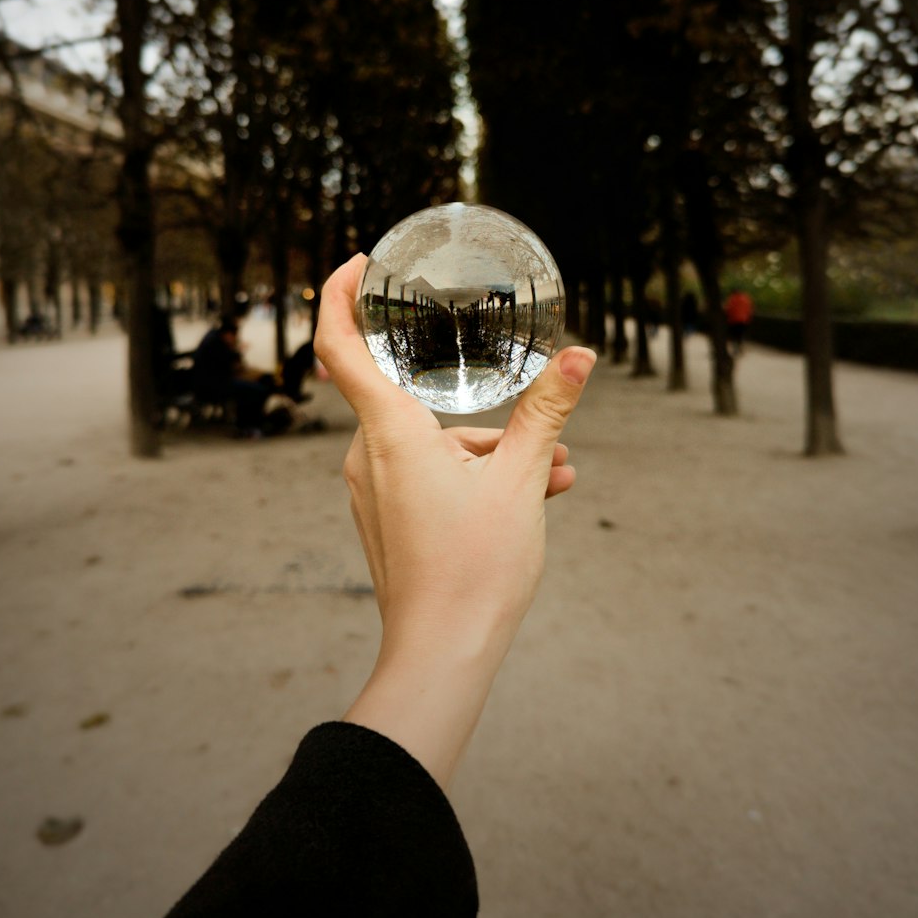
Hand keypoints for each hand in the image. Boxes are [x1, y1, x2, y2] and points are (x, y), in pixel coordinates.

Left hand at [314, 254, 595, 787]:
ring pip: (432, 442)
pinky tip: (533, 495)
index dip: (338, 293)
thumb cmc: (476, 568)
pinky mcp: (387, 517)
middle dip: (477, 407)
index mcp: (388, 432)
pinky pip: (428, 474)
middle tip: (529, 413)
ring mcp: (374, 490)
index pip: (338, 344)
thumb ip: (547, 411)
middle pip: (411, 398)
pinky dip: (473, 474)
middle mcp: (369, 456)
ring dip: (491, 450)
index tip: (360, 263)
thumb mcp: (522, 478)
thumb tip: (579, 355)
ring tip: (555, 473)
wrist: (443, 655)